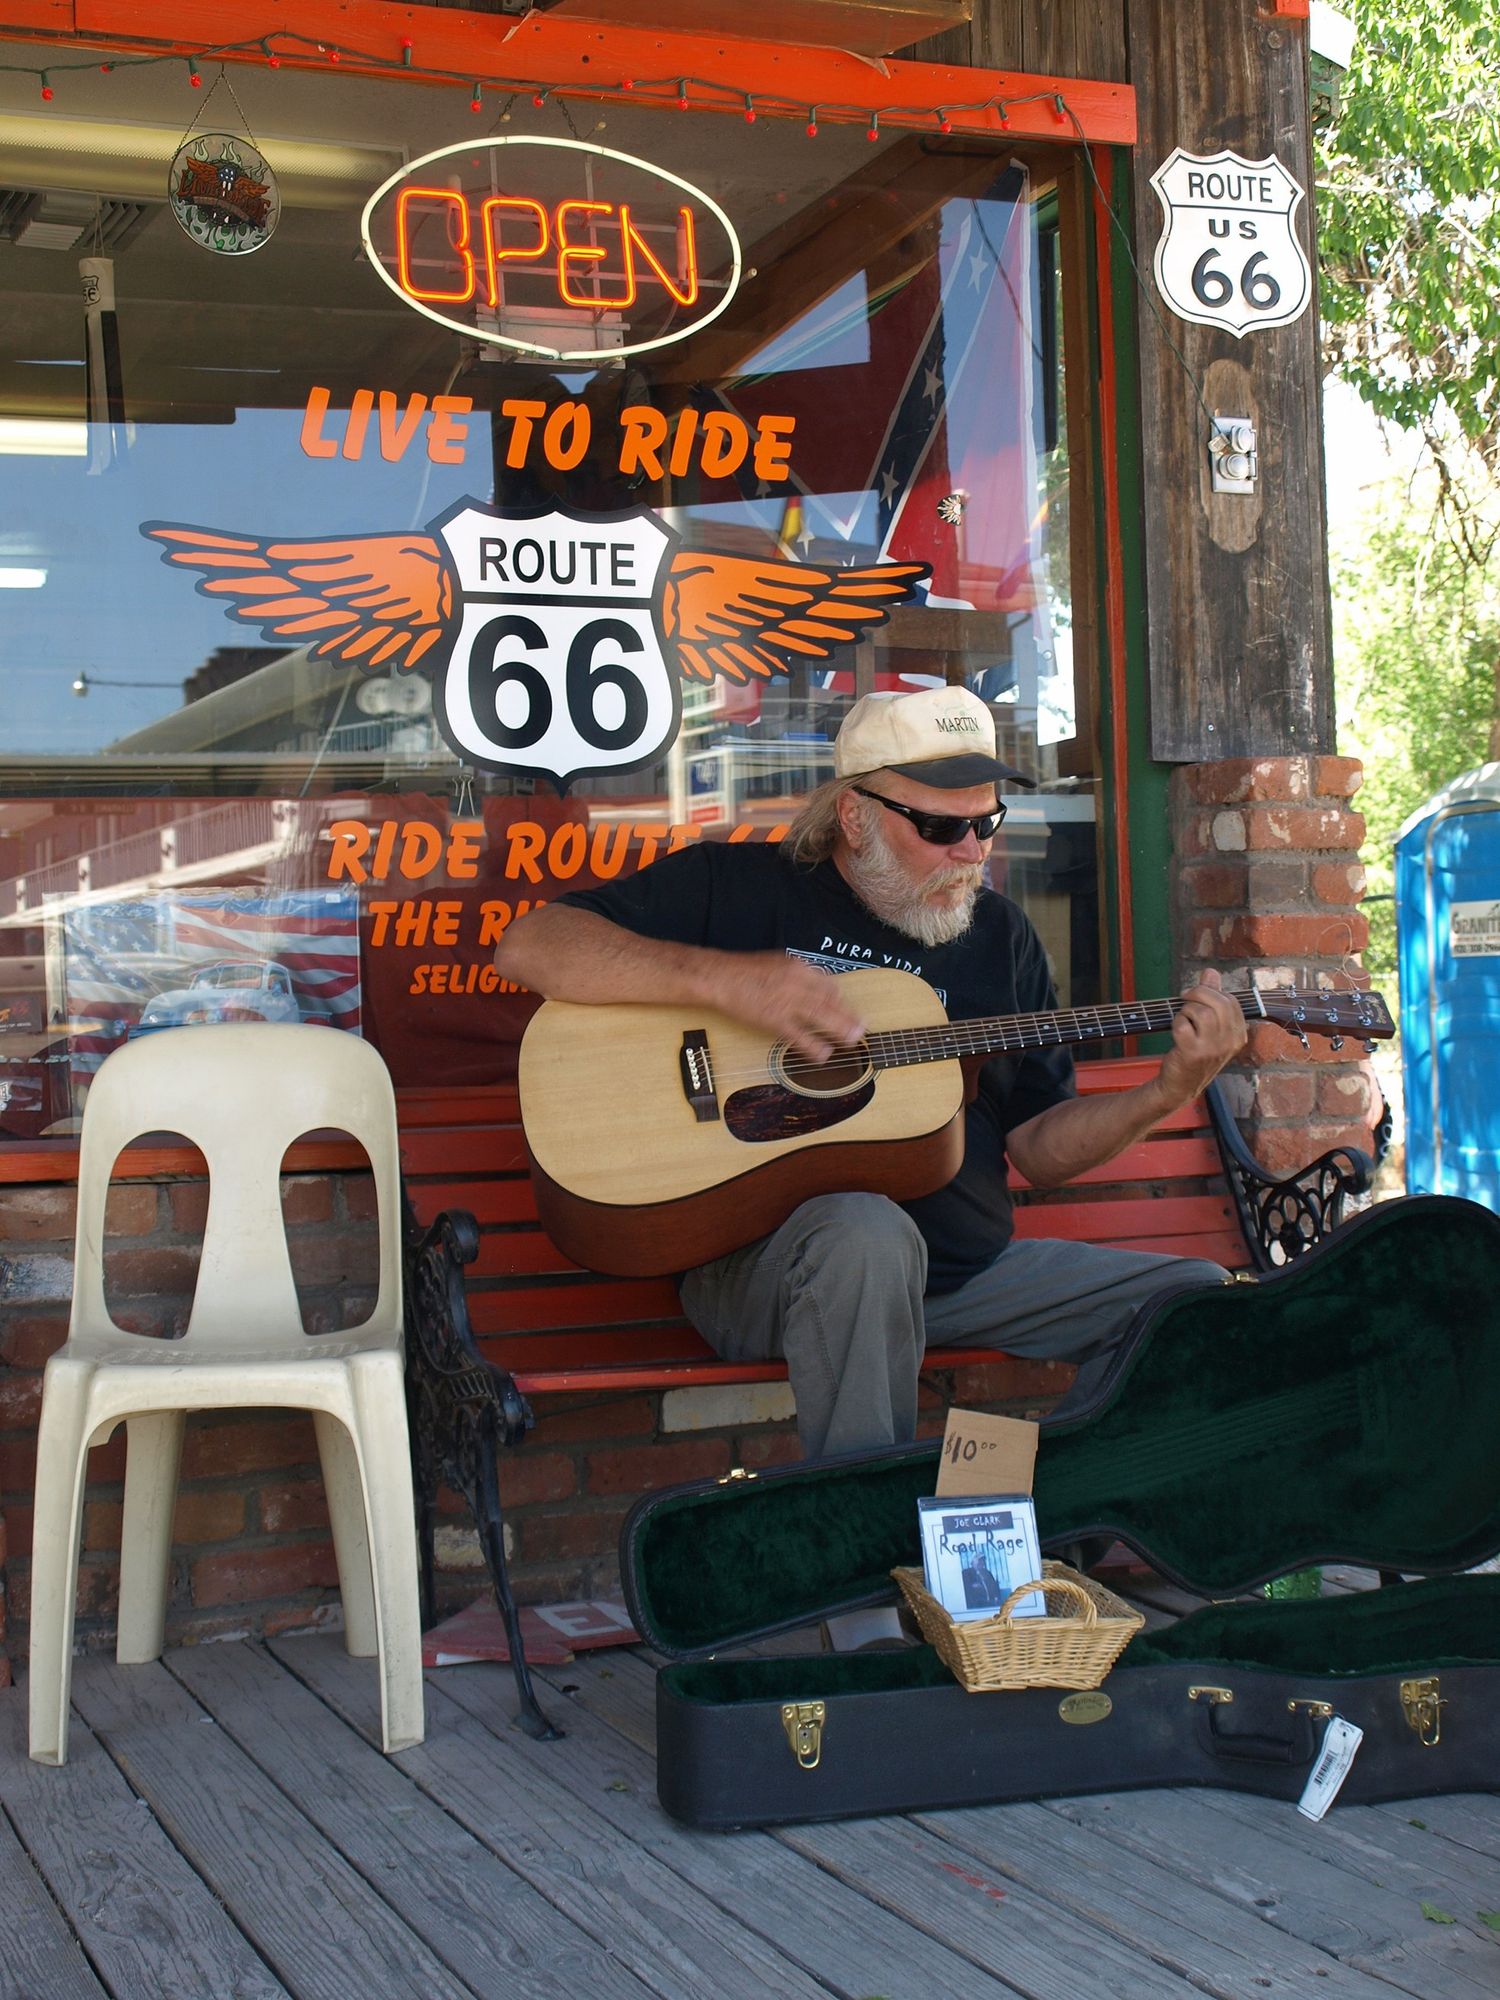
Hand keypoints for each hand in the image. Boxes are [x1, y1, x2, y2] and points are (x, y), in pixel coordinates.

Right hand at [703, 951, 864, 1063]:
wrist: (720, 977)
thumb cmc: (743, 970)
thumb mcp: (775, 962)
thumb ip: (794, 973)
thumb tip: (809, 983)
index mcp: (798, 967)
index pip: (828, 984)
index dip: (838, 1000)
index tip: (844, 1009)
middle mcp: (798, 983)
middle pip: (832, 1002)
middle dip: (848, 1016)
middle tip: (863, 1028)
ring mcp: (788, 1002)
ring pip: (822, 1018)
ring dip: (841, 1030)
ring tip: (854, 1041)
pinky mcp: (775, 1020)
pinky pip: (800, 1036)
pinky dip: (814, 1047)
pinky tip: (824, 1054)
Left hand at [1155, 968, 1246, 1107]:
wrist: (1180, 1085)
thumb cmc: (1194, 1052)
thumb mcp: (1209, 1027)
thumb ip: (1212, 998)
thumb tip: (1210, 972)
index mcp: (1239, 1034)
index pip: (1231, 1001)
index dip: (1211, 992)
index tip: (1196, 996)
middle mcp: (1230, 1042)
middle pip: (1219, 1002)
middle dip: (1198, 994)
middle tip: (1184, 999)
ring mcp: (1213, 1049)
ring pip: (1201, 1012)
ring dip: (1185, 1010)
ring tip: (1182, 1019)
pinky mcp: (1193, 1053)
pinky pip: (1183, 1025)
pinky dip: (1176, 1023)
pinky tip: (1177, 1032)